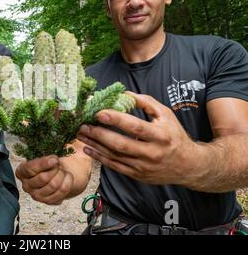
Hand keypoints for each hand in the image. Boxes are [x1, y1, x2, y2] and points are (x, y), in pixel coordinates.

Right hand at [15, 155, 73, 204]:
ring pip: (53, 185)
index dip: (44, 164)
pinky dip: (68, 182)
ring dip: (62, 175)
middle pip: (43, 178)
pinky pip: (62, 192)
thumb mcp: (44, 156)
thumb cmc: (46, 164)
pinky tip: (67, 177)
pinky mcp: (48, 201)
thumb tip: (54, 160)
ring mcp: (36, 196)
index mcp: (21, 172)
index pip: (31, 169)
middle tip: (58, 165)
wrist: (56, 174)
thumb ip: (47, 156)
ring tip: (62, 171)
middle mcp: (26, 185)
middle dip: (55, 169)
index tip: (55, 160)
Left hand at [77, 92, 200, 185]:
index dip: (116, 119)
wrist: (188, 166)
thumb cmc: (174, 135)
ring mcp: (143, 166)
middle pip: (120, 143)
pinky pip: (114, 166)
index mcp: (160, 135)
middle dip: (99, 134)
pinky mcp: (136, 174)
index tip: (99, 112)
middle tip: (82, 124)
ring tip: (80, 134)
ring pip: (114, 156)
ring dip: (94, 145)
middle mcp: (151, 152)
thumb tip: (123, 93)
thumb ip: (146, 102)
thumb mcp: (165, 115)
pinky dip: (99, 157)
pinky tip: (87, 148)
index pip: (135, 127)